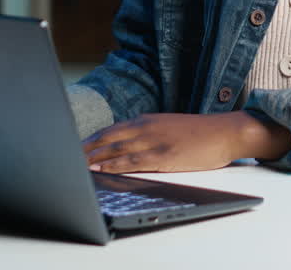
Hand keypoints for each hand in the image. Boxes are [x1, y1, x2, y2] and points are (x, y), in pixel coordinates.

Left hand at [82, 112, 290, 172]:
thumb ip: (148, 132)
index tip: (75, 147)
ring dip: (93, 158)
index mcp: (147, 120)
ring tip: (74, 166)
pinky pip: (132, 161)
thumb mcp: (169, 126)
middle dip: (85, 149)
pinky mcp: (163, 156)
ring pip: (115, 150)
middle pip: (107, 138)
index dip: (91, 140)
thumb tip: (129, 142)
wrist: (225, 132)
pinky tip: (100, 171)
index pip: (111, 130)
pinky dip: (112, 166)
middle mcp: (146, 127)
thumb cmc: (199, 133)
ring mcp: (154, 142)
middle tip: (64, 156)